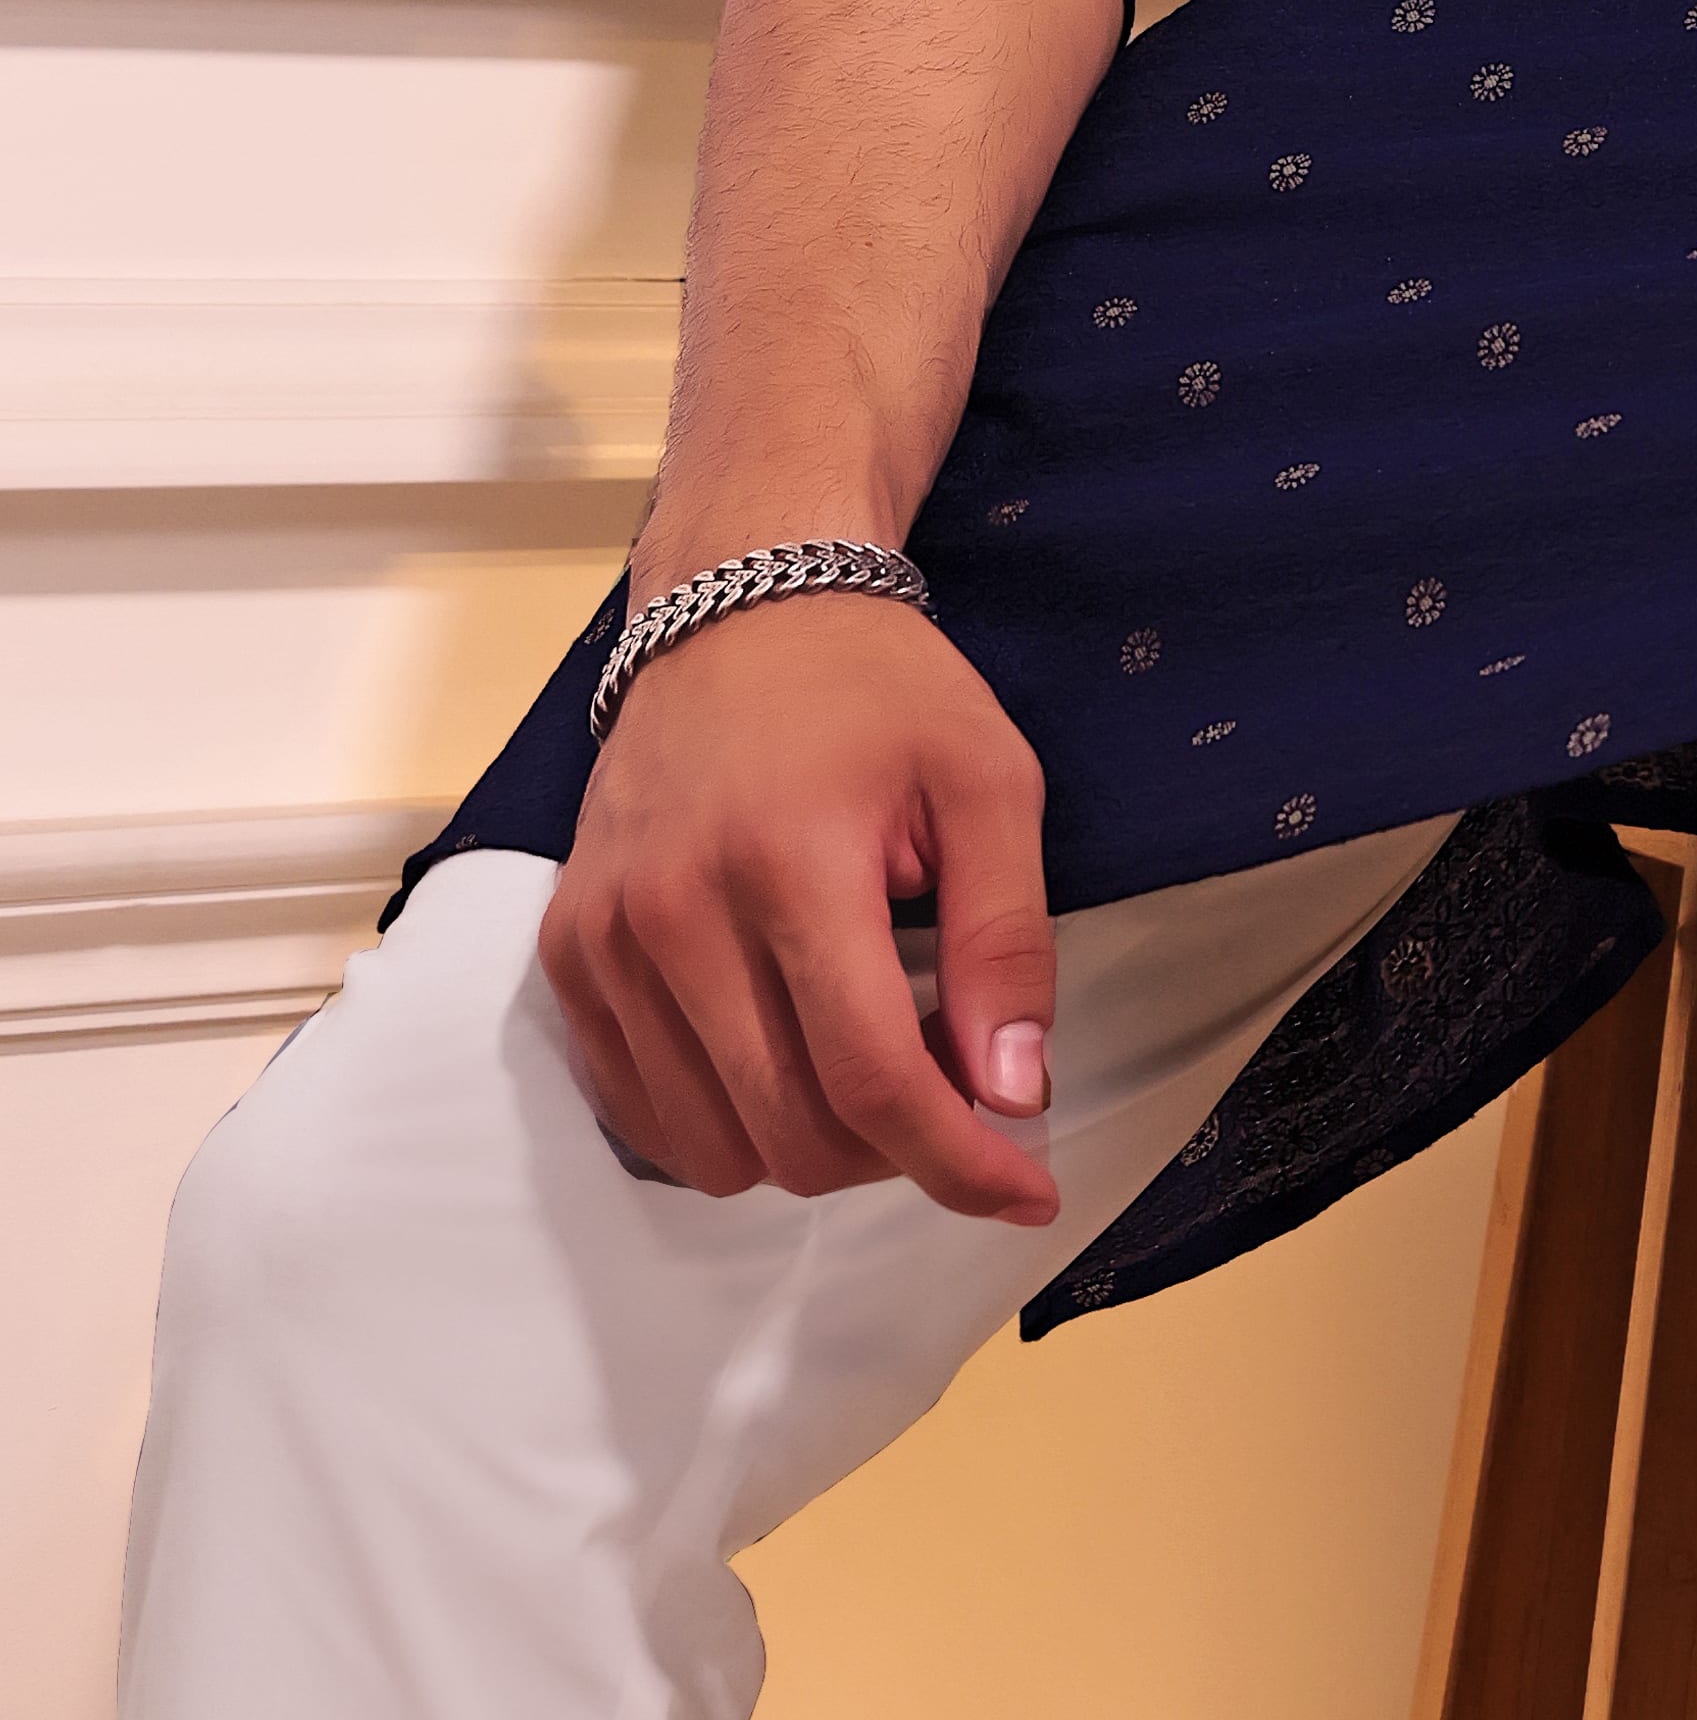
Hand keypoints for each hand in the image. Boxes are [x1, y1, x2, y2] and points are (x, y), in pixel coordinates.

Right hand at [541, 590, 1062, 1220]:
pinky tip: (784, 1048)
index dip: (960, 1160)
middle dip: (897, 1152)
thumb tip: (1014, 1094)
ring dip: (812, 1144)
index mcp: (791, 861)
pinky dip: (726, 1119)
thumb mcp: (987, 779)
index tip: (1028, 1193)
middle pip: (793, 1131)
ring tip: (868, 1054)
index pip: (872, 1078)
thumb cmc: (876, 690)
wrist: (736, 603)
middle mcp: (676, 912)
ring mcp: (607, 940)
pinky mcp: (569, 955)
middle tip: (955, 1089)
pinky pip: (645, 1113)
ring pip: (715, 1146)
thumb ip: (1008, 939)